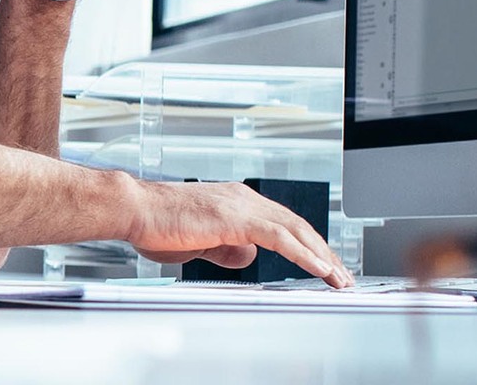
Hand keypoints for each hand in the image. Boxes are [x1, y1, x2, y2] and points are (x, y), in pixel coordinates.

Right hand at [127, 179, 354, 288]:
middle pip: (297, 225)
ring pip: (295, 230)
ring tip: (339, 279)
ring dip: (321, 256)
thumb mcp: (199, 242)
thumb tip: (249, 257)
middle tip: (342, 277)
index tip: (325, 266)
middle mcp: (244, 197)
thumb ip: (226, 248)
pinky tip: (319, 269)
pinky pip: (280, 238)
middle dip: (323, 252)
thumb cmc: (156, 224)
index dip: (308, 245)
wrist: (134, 208)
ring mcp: (241, 205)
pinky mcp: (236, 218)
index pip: (283, 223)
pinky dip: (304, 255)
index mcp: (236, 201)